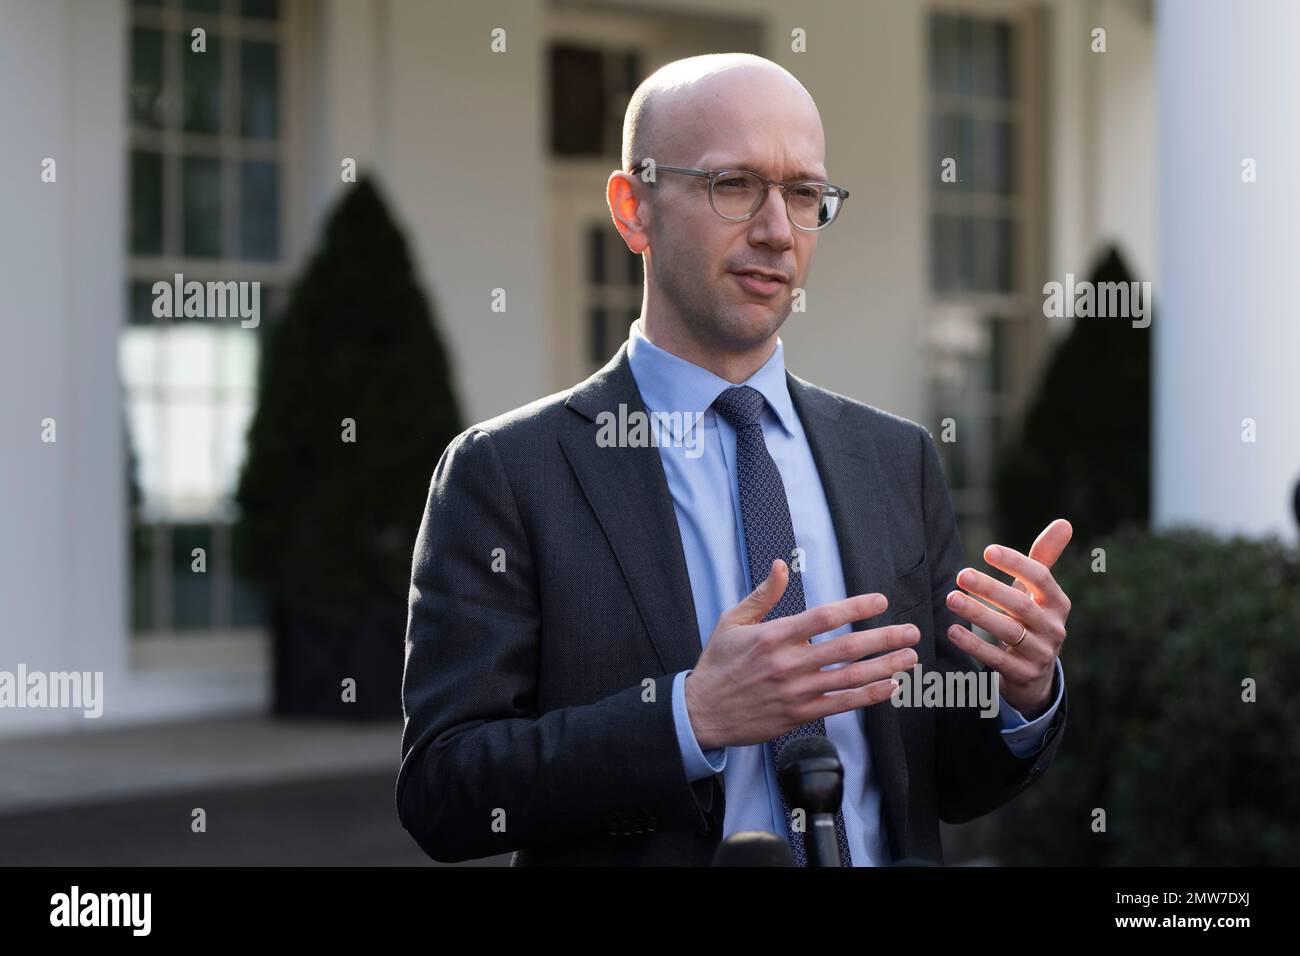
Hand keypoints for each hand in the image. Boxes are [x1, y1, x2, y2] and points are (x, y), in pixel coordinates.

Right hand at [685, 559, 920, 749]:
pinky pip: (841, 704)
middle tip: (911, 631)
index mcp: (773, 636)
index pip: (823, 617)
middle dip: (884, 638)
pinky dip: (868, 696)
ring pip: (850, 678)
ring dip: (885, 667)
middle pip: (846, 648)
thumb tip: (781, 565)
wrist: (703, 712)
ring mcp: (796, 691)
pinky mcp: (799, 715)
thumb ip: (762, 595)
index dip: (855, 607)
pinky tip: (889, 686)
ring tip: (910, 657)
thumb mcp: (732, 622)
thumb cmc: (718, 663)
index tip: (880, 600)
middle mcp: (788, 663)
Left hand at [943, 518, 1072, 720]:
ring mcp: (1040, 654)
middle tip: (961, 574)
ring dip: (978, 614)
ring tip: (951, 598)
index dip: (1016, 563)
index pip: (1041, 578)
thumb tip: (1064, 522)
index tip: (987, 551)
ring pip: (1008, 632)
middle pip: (1021, 605)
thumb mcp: (1038, 593)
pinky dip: (973, 645)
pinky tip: (952, 630)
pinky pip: (996, 659)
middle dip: (990, 589)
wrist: (1036, 676)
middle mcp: (1054, 628)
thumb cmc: (1031, 620)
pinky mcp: (1022, 675)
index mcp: (1058, 603)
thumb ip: (1044, 558)